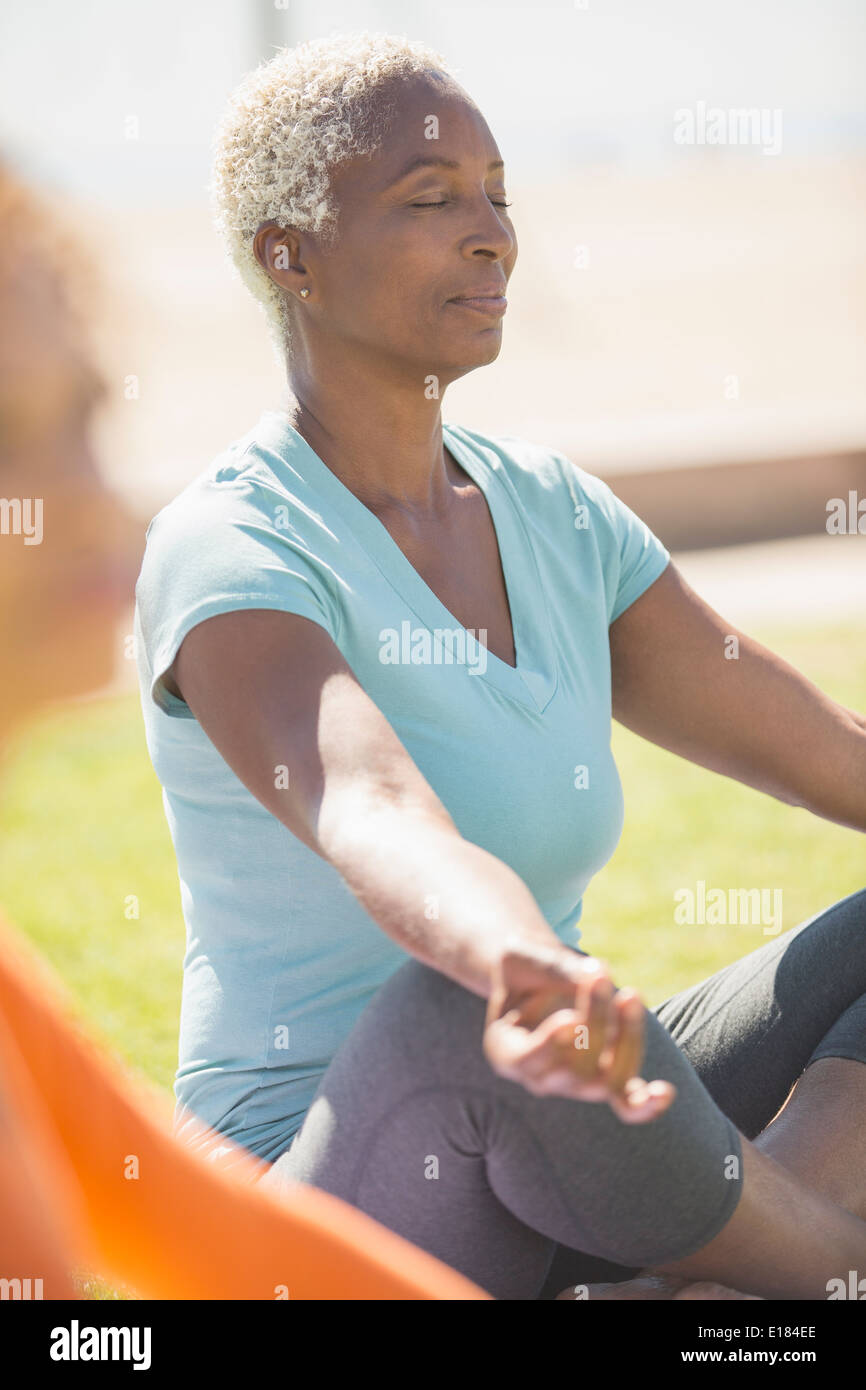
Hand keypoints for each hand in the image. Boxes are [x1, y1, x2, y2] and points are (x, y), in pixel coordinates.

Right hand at [482, 941, 675, 1122]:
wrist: (541, 978)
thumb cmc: (527, 967)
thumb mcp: (527, 957)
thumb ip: (556, 969)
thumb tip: (597, 974)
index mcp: (506, 1051)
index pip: (527, 1060)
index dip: (550, 1044)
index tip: (569, 1018)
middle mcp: (539, 1078)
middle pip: (573, 1068)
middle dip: (593, 1019)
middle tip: (599, 973)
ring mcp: (574, 1085)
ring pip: (606, 1080)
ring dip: (625, 1039)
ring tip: (630, 995)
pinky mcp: (606, 1082)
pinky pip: (626, 1105)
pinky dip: (646, 1105)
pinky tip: (664, 1093)